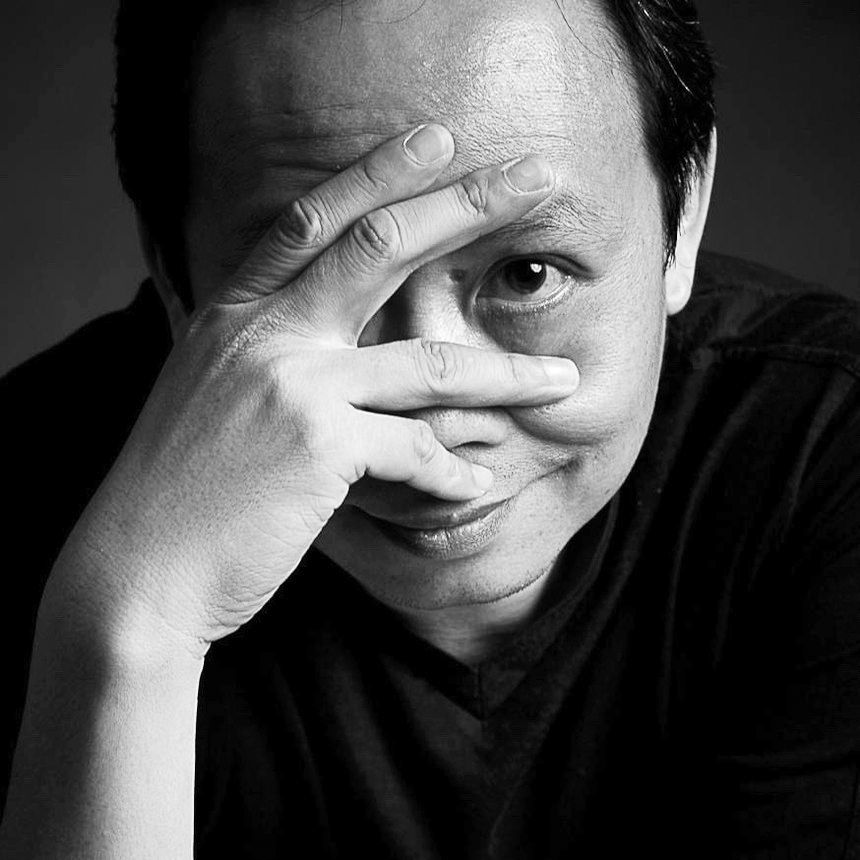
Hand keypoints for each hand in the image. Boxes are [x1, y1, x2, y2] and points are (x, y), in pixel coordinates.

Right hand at [49, 123, 578, 656]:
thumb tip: (318, 334)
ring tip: (564, 379)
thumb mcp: (212, 395)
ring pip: (429, 365)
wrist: (139, 567)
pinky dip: (453, 475)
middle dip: (468, 204)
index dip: (378, 172)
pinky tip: (477, 488)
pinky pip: (414, 451)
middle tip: (538, 177)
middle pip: (380, 245)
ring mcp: (290, 384)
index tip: (438, 141)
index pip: (312, 218)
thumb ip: (260, 350)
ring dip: (507, 374)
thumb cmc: (184, 490)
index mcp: (235, 313)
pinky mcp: (316, 446)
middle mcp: (263, 332)